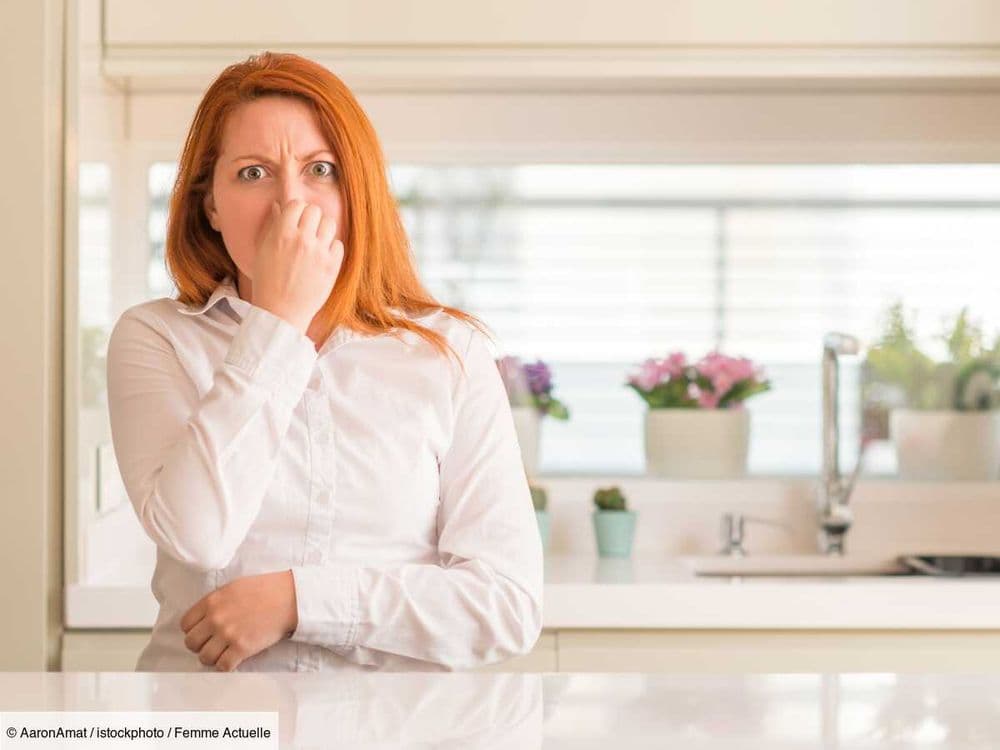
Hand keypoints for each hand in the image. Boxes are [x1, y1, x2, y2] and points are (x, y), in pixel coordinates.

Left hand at [180, 570, 298, 671]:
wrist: (288, 598)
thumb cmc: (264, 589)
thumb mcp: (233, 587)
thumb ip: (215, 602)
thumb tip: (204, 618)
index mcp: (211, 602)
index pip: (185, 624)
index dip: (193, 630)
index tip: (202, 632)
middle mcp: (216, 619)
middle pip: (191, 643)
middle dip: (200, 645)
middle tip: (211, 644)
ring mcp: (228, 634)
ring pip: (204, 657)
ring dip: (212, 657)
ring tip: (223, 652)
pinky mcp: (242, 648)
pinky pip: (223, 666)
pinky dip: (226, 665)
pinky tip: (233, 658)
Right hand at [251, 199, 343, 334]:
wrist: (281, 312)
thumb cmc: (267, 282)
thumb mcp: (263, 250)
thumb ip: (272, 225)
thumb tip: (278, 205)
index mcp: (281, 234)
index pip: (297, 204)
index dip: (296, 210)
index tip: (296, 219)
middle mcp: (302, 240)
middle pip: (315, 211)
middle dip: (310, 218)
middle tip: (307, 230)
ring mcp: (319, 253)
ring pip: (329, 223)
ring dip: (323, 229)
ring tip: (317, 240)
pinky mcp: (332, 266)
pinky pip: (338, 244)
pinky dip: (332, 247)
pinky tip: (323, 255)